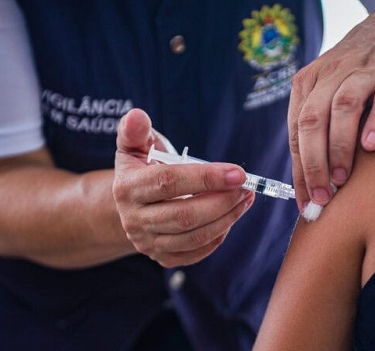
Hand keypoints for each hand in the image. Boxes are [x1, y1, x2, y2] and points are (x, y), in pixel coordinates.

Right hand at [113, 109, 254, 267]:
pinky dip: (217, 238)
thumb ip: (136, 130)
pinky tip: (229, 218)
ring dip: (226, 219)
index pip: (170, 183)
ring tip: (245, 199)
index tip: (238, 173)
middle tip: (246, 187)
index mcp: (128, 187)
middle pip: (184, 216)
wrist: (131, 202)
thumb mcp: (134, 144)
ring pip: (193, 237)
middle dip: (222, 201)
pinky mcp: (161, 257)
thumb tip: (136, 116)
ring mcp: (147, 242)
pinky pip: (194, 253)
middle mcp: (134, 219)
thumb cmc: (141, 166)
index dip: (206, 178)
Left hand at [289, 6, 374, 210]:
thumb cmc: (357, 77)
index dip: (299, 169)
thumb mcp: (329, 93)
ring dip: (340, 145)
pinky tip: (372, 145)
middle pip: (313, 119)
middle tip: (322, 196)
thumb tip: (308, 186)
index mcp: (309, 82)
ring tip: (342, 178)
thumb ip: (318, 130)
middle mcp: (332, 74)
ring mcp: (365, 71)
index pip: (297, 131)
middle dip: (314, 162)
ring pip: (344, 106)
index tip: (305, 202)